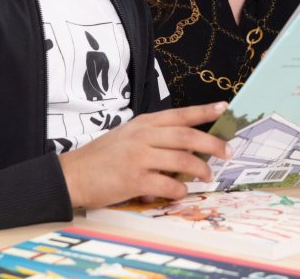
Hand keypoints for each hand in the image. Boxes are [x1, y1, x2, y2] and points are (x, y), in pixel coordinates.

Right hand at [59, 102, 230, 208]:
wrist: (72, 175)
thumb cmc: (101, 157)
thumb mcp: (127, 136)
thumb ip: (153, 138)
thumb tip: (184, 149)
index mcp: (143, 123)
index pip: (179, 114)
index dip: (203, 111)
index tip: (223, 107)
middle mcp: (143, 136)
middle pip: (187, 136)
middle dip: (212, 144)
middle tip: (227, 152)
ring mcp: (139, 157)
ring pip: (182, 160)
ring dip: (200, 170)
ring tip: (207, 177)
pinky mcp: (134, 180)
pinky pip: (167, 185)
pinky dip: (179, 190)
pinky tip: (180, 192)